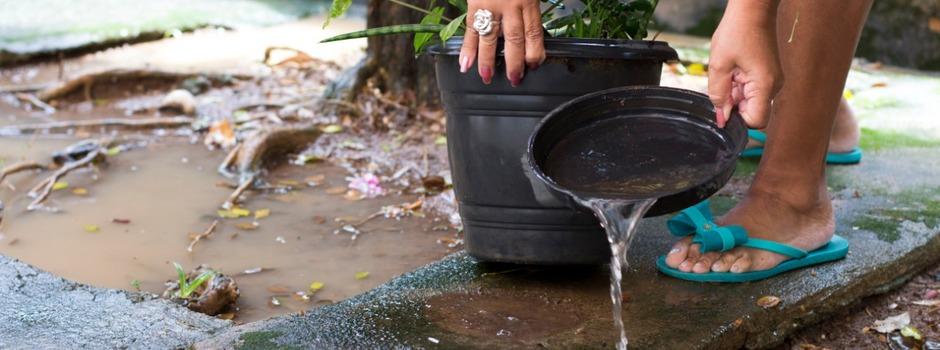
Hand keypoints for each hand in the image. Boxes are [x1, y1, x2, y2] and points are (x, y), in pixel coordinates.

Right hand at [460, 0, 545, 85]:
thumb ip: (527, 10)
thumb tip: (527, 36)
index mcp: (527, 1)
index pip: (533, 32)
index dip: (534, 53)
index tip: (533, 66)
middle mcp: (510, 6)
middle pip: (514, 39)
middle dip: (514, 63)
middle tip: (514, 79)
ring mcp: (491, 7)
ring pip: (491, 38)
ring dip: (487, 61)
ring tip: (487, 77)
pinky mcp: (473, 5)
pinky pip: (471, 30)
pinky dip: (467, 48)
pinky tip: (465, 64)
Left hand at [708, 0, 782, 127]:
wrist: (752, 9)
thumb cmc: (737, 31)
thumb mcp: (719, 65)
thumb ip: (718, 94)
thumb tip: (721, 117)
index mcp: (765, 85)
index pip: (756, 121)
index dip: (737, 120)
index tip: (721, 108)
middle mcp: (774, 86)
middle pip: (752, 111)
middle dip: (733, 104)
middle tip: (723, 82)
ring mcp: (772, 80)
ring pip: (750, 101)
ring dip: (734, 93)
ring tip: (728, 71)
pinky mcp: (768, 75)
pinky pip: (752, 89)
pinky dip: (739, 85)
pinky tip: (732, 70)